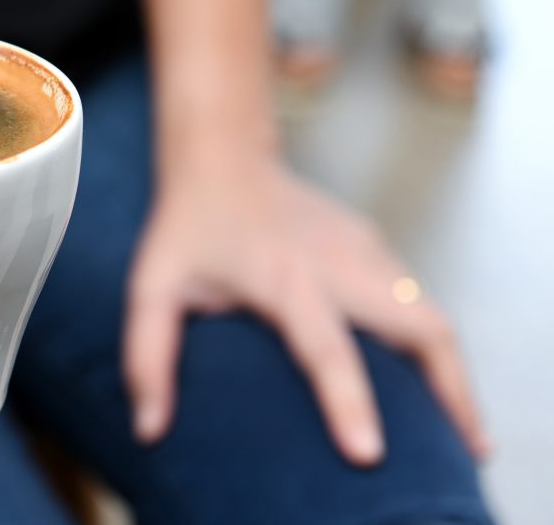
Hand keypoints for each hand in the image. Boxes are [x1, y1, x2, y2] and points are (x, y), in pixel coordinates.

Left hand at [122, 154, 487, 464]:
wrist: (222, 157)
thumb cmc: (186, 227)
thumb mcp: (153, 287)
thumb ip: (147, 357)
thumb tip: (147, 428)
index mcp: (283, 277)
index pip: (325, 347)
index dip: (347, 401)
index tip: (369, 452)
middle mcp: (337, 262)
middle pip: (419, 326)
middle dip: (449, 389)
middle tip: (464, 448)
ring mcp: (364, 249)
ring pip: (431, 314)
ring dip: (452, 370)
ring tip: (462, 431)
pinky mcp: (374, 246)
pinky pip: (419, 300)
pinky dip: (433, 343)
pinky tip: (431, 381)